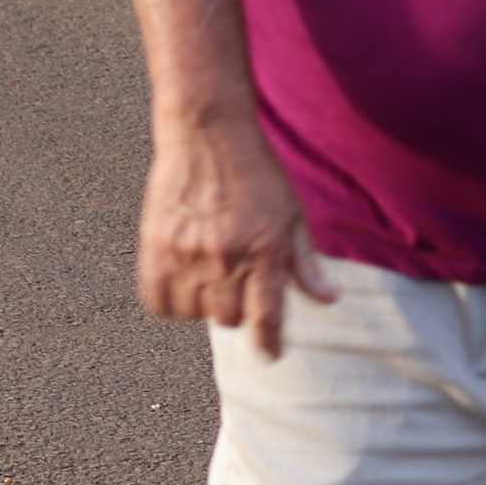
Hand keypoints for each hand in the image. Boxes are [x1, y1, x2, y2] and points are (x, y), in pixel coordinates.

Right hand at [137, 113, 338, 358]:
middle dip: (237, 309)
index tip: (270, 353)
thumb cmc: (256, 171)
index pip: (267, 320)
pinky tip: (181, 282)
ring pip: (194, 314)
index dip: (269, 345)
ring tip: (208, 274)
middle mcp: (227, 256)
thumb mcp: (293, 212)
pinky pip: (157, 302)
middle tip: (236, 281)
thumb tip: (329, 300)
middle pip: (229, 320)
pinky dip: (169, 302)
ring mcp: (188, 252)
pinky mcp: (156, 245)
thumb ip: (306, 262)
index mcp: (267, 249)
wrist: (208, 130)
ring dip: (203, 304)